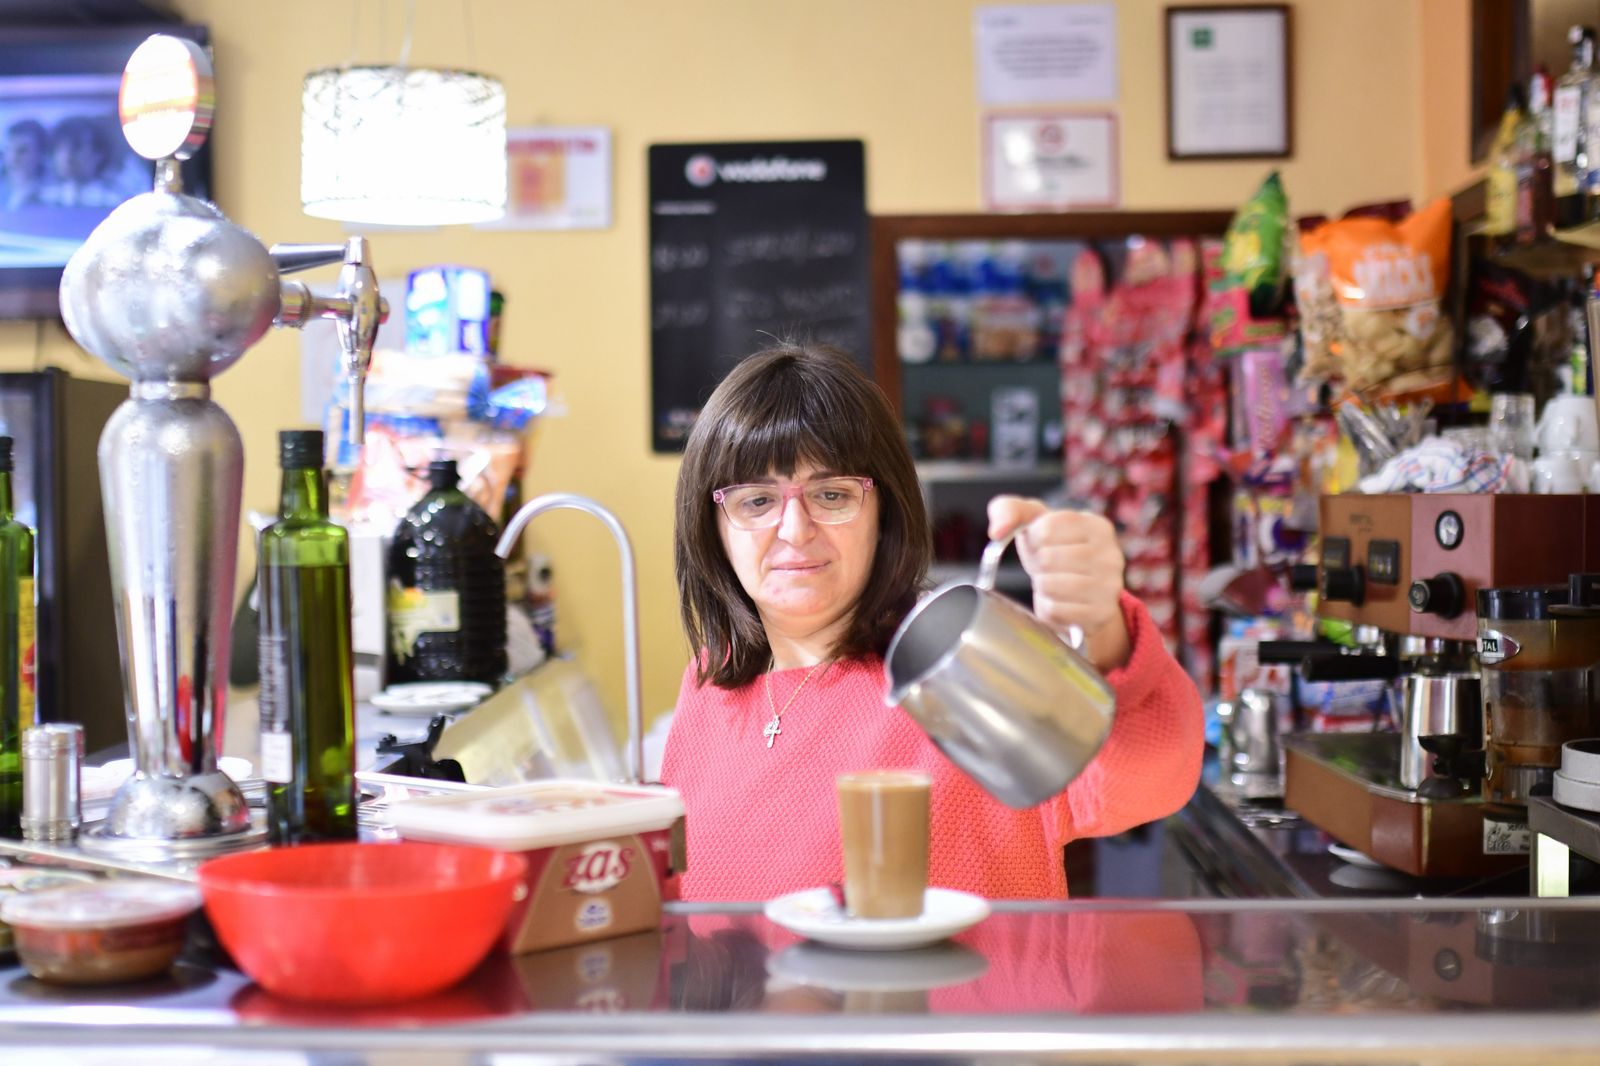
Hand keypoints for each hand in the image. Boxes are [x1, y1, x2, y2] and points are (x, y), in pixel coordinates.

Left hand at [987, 495, 1130, 671]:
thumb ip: (1008, 510)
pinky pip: (1053, 611)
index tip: (1042, 544)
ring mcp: (1109, 587)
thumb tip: (996, 531)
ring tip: (1052, 583)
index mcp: (1097, 526)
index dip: (1034, 539)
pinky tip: (1059, 601)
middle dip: (1037, 565)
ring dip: (1041, 586)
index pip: (1047, 528)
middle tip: (1047, 567)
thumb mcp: (1034, 522)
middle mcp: (1111, 555)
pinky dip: (1046, 608)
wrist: (1082, 593)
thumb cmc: (1055, 550)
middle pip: (1047, 558)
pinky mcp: (1100, 614)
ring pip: (1049, 585)